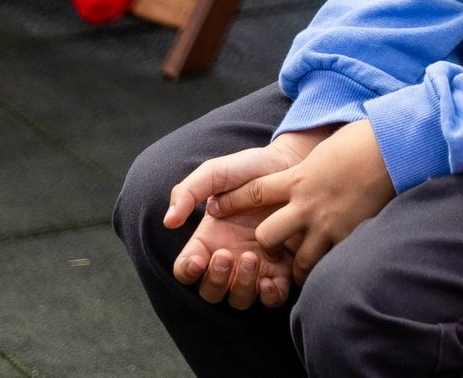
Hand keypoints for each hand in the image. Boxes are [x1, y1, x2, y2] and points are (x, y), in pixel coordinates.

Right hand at [166, 131, 326, 308]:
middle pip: (211, 292)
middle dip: (216, 280)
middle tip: (227, 254)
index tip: (196, 260)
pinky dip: (269, 296)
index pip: (186, 270)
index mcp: (209, 240)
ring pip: (240, 299)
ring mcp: (256, 267)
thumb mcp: (216, 173)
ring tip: (252, 256)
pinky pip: (273, 298)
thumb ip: (188, 192)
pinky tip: (269, 278)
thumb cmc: (251, 170)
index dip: (186, 272)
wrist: (292, 163)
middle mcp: (230, 259)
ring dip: (241, 286)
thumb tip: (169, 222)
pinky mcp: (284, 270)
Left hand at [213, 119, 397, 281]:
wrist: (392, 147)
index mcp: (297, 178)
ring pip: (298, 260)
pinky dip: (327, 267)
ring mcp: (327, 224)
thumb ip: (306, 170)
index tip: (215, 208)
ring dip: (298, 265)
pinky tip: (330, 266)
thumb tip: (301, 174)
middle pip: (267, 236)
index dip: (231, 201)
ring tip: (302, 266)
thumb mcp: (323, 152)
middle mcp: (306, 204)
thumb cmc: (360, 141)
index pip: (254, 193)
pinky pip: (329, 263)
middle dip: (266, 246)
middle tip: (273, 247)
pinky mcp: (349, 236)